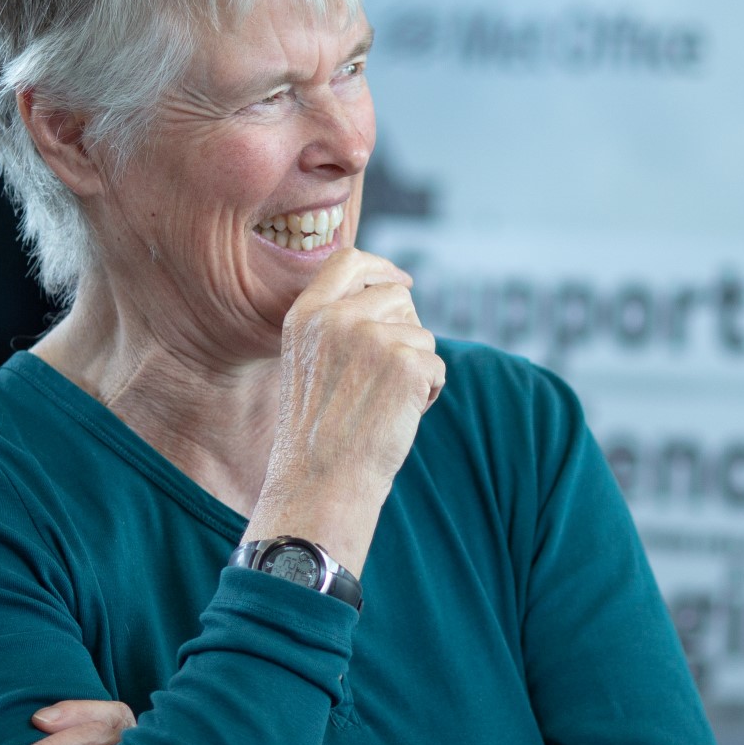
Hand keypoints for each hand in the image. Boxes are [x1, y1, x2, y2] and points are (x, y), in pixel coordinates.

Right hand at [247, 247, 444, 577]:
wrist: (319, 484)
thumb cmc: (317, 436)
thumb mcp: (308, 364)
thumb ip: (337, 326)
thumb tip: (395, 295)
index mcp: (305, 315)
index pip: (348, 260)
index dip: (382, 267)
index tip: (402, 281)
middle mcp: (335, 318)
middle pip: (398, 297)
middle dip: (406, 333)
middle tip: (387, 379)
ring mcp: (371, 338)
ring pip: (422, 336)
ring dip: (416, 369)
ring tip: (384, 406)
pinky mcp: (406, 363)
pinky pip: (437, 367)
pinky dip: (429, 394)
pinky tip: (398, 418)